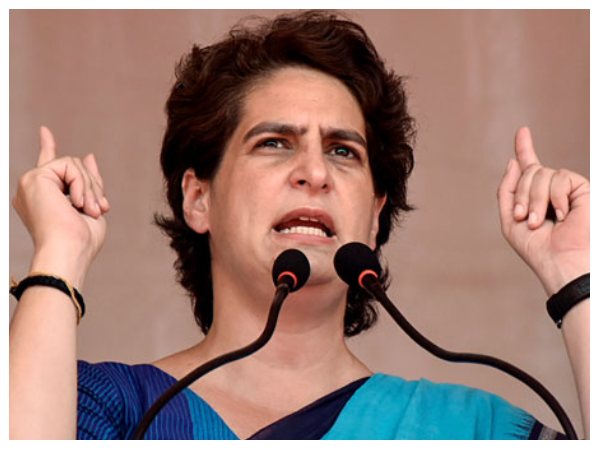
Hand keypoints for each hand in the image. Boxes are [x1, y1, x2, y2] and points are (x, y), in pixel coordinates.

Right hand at [12, 126, 109, 286]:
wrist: (68, 252)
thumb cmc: (80, 241)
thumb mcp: (91, 206)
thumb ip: (88, 181)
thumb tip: (89, 155)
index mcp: (42, 198)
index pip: (48, 167)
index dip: (47, 146)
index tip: (45, 131)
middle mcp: (32, 189)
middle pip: (73, 168)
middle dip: (93, 186)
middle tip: (99, 210)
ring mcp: (31, 182)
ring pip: (74, 164)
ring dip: (90, 188)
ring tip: (89, 211)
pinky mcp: (35, 177)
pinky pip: (70, 165)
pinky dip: (82, 185)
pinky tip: (78, 204)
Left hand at [497, 127, 588, 294]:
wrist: (561, 261)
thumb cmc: (537, 247)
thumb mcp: (510, 220)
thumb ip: (507, 190)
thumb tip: (514, 161)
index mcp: (534, 197)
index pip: (529, 167)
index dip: (525, 148)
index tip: (523, 131)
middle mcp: (551, 190)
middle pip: (528, 171)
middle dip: (521, 195)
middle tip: (525, 219)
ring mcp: (567, 188)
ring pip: (541, 173)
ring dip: (534, 199)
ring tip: (539, 222)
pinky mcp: (582, 189)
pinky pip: (560, 177)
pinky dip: (555, 198)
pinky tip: (564, 215)